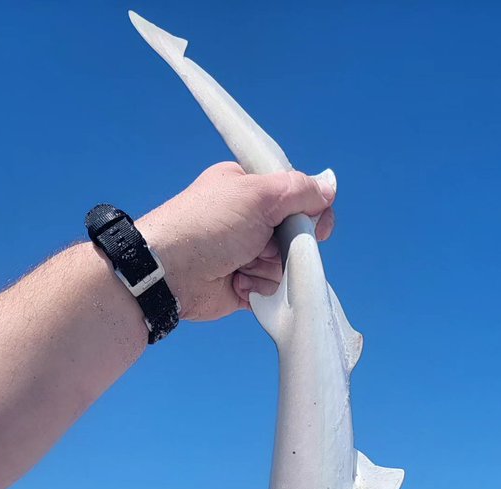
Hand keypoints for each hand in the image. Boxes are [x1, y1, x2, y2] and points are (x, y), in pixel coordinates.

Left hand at [136, 162, 335, 321]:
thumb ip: (299, 190)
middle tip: (263, 243)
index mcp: (250, 189)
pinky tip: (238, 282)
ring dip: (269, 269)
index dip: (310, 213)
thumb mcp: (259, 195)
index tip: (312, 225)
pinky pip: (271, 290)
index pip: (297, 198)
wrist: (171, 272)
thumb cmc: (207, 225)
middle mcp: (250, 220)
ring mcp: (246, 253)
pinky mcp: (243, 284)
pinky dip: (259, 288)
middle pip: (296, 236)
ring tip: (242, 264)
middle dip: (286, 245)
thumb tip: (329, 186)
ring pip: (285, 266)